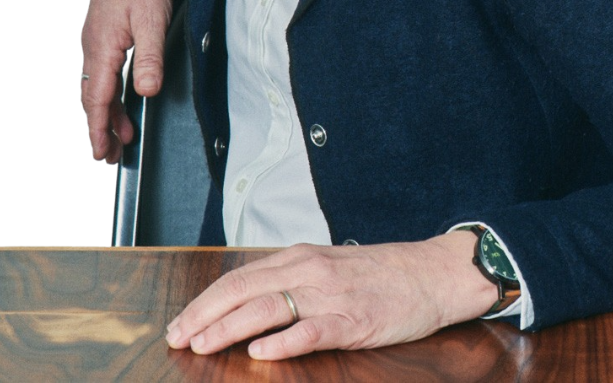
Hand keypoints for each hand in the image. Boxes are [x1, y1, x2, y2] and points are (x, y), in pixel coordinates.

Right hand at [83, 0, 173, 163]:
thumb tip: (146, 92)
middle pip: (94, 97)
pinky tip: (121, 97)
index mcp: (101, 48)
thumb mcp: (153, 20)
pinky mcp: (104, 32)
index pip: (98, 99)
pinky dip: (109, 90)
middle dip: (101, 127)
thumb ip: (149, 58)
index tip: (101, 152)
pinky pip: (102, 70)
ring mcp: (96, 39)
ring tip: (121, 135)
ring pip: (98, 84)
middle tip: (110, 155)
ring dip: (107, 111)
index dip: (99, 128)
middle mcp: (92, 46)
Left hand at [166, 233, 499, 359]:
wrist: (436, 274)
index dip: (203, 302)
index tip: (180, 323)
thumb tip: (249, 303)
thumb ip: (293, 280)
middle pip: (242, 290)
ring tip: (201, 345)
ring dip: (227, 329)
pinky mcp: (354, 320)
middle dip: (203, 317)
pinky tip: (260, 353)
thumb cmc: (385, 274)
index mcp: (301, 258)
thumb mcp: (331, 266)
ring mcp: (332, 296)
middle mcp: (311, 272)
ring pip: (267, 308)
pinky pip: (310, 330)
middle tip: (176, 339)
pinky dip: (282, 342)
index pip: (238, 278)